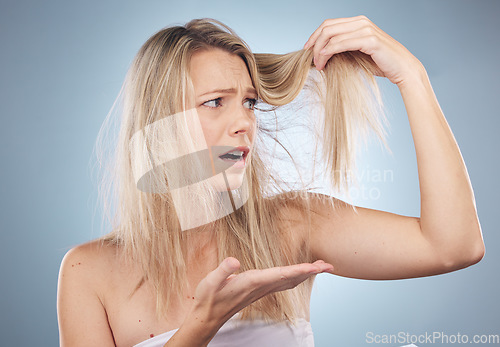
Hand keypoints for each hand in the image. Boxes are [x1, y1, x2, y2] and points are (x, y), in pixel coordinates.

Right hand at [189, 257, 333, 323]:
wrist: (208, 316)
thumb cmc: (209, 297)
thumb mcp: (210, 282)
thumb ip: (222, 271)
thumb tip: (234, 261)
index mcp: (252, 282)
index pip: (280, 275)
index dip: (298, 270)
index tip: (315, 267)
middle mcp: (261, 286)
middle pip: (291, 278)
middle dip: (310, 271)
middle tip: (328, 265)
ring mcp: (261, 289)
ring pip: (289, 281)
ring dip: (306, 273)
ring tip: (320, 266)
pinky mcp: (259, 289)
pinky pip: (282, 282)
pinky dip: (295, 276)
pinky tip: (299, 272)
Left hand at [303, 15, 423, 85]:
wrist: (402, 69)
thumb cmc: (380, 64)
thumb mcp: (356, 54)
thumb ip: (341, 50)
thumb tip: (321, 56)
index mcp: (358, 22)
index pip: (328, 24)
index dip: (314, 36)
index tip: (306, 50)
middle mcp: (361, 22)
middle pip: (327, 27)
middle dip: (314, 43)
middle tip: (310, 60)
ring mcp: (366, 29)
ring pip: (331, 34)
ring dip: (320, 51)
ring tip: (317, 65)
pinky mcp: (370, 40)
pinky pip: (342, 43)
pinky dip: (329, 51)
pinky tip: (324, 60)